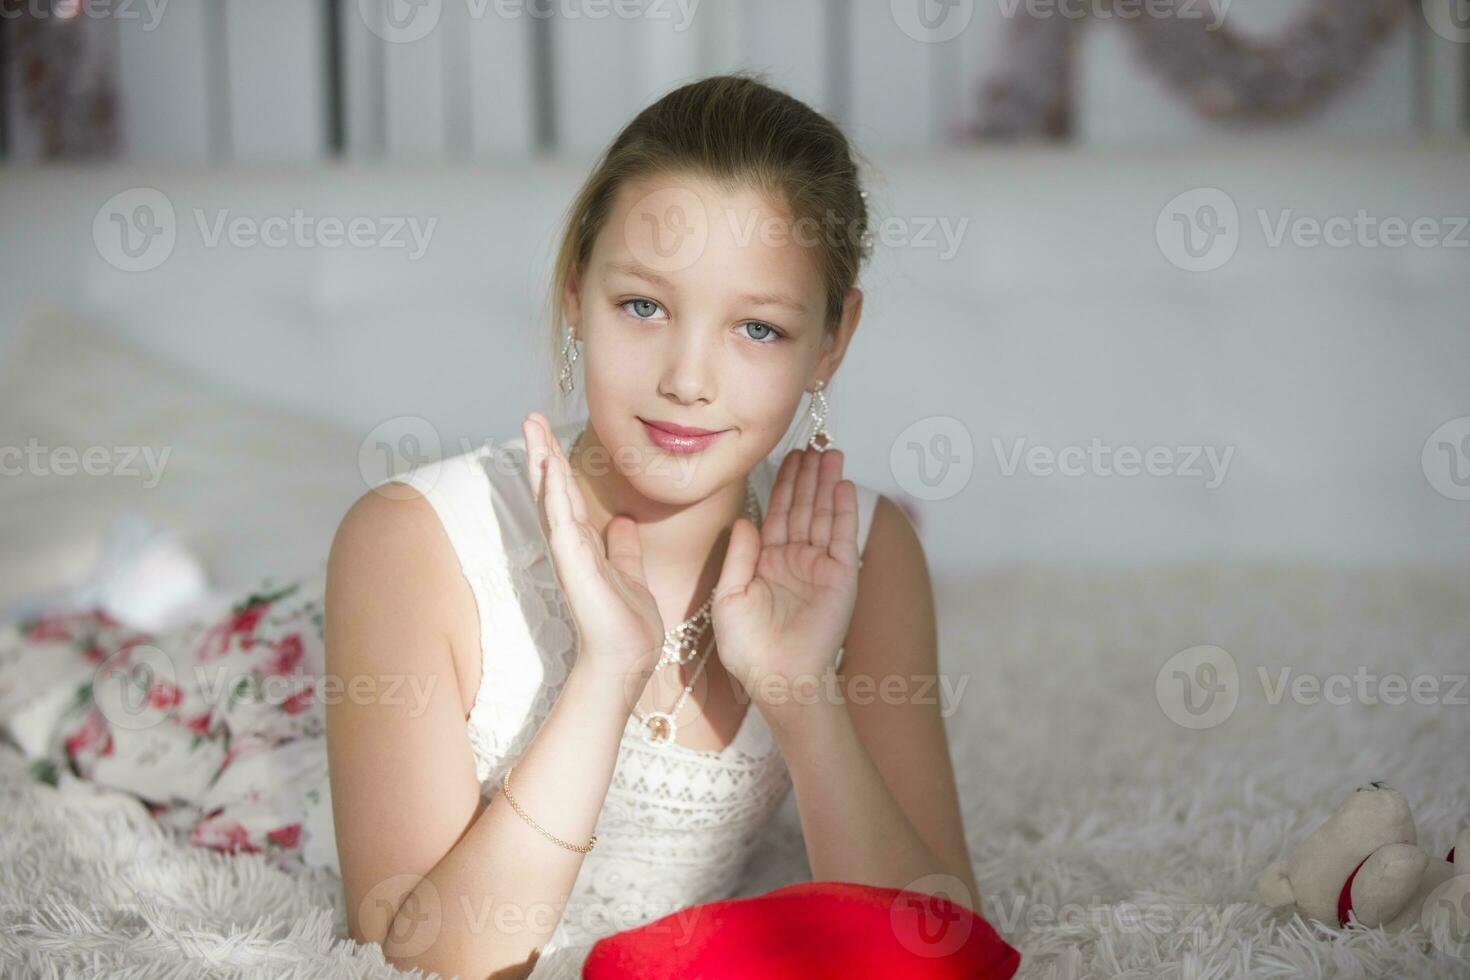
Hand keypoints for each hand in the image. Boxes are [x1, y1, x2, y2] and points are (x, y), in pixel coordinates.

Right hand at [523, 412, 663, 680]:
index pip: (565, 495)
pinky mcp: (576, 568)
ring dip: (543, 463)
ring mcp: (570, 555)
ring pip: (552, 499)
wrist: (628, 659)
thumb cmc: (626, 624)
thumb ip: (623, 548)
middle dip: (541, 452)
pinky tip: (550, 470)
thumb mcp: (631, 574)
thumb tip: (622, 522)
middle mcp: (572, 546)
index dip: (556, 462)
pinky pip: (563, 524)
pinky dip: (555, 496)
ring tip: (533, 430)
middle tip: (529, 416)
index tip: (548, 431)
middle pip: (551, 490)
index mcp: (583, 546)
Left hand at [711, 447, 859, 711]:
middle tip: (812, 443)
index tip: (788, 457)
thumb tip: (745, 520)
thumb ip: (738, 557)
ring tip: (831, 452)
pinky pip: (843, 537)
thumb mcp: (729, 597)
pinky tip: (843, 485)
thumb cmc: (748, 648)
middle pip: (802, 508)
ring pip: (823, 515)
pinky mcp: (842, 577)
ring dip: (827, 484)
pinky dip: (844, 510)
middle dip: (808, 476)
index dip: (782, 485)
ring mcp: (820, 567)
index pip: (776, 514)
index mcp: (767, 563)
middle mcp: (795, 560)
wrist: (777, 678)